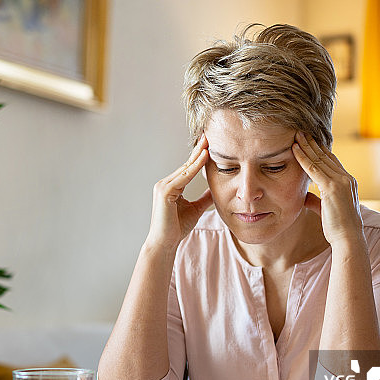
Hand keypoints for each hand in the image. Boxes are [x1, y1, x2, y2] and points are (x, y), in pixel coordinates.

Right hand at [146, 134, 212, 250]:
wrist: (165, 243)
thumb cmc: (176, 229)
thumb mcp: (195, 209)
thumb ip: (204, 198)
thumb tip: (216, 190)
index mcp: (171, 187)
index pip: (187, 168)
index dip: (199, 157)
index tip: (209, 145)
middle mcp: (165, 184)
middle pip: (186, 164)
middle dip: (198, 150)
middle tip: (209, 135)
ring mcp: (163, 186)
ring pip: (185, 169)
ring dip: (198, 155)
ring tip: (209, 142)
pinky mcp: (164, 192)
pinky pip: (183, 177)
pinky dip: (194, 167)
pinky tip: (204, 157)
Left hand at [292, 131, 363, 245]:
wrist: (348, 238)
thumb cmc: (338, 228)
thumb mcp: (326, 210)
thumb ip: (315, 200)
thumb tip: (304, 196)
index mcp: (347, 182)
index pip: (332, 161)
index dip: (320, 151)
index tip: (308, 142)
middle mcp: (346, 178)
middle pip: (326, 156)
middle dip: (312, 144)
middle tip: (301, 132)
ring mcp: (341, 182)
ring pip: (320, 159)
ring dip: (306, 146)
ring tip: (296, 136)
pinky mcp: (333, 188)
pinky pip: (314, 169)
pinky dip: (303, 158)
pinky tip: (295, 150)